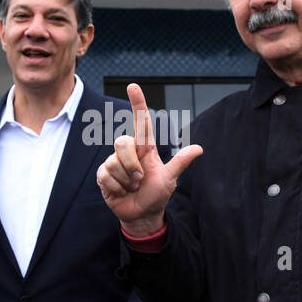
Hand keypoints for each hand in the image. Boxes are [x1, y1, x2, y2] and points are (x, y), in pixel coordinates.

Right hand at [95, 84, 202, 235]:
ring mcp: (114, 162)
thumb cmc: (157, 194)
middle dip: (132, 164)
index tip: (133, 86)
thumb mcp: (170, 179)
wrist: (141, 214)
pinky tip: (121, 191)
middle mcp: (129, 152)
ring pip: (114, 162)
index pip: (141, 121)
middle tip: (140, 179)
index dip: (137, 103)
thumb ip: (180, 162)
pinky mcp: (103, 175)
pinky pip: (105, 175)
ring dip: (126, 180)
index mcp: (145, 148)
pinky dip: (117, 187)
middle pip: (122, 142)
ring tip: (132, 186)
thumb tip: (199, 148)